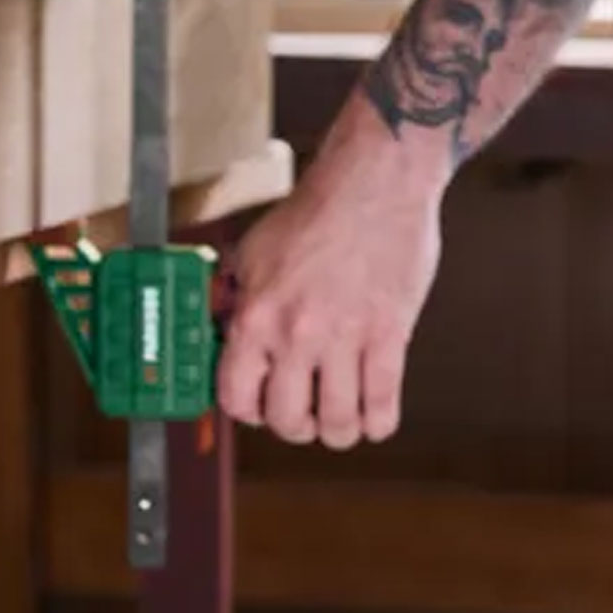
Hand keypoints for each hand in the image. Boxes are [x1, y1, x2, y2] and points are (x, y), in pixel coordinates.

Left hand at [215, 127, 442, 446]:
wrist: (373, 182)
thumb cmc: (315, 210)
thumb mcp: (254, 250)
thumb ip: (238, 295)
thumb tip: (223, 327)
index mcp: (257, 315)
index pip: (237, 397)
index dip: (248, 411)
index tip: (260, 405)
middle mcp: (296, 335)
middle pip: (287, 421)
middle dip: (295, 427)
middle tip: (304, 414)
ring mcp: (345, 339)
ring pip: (338, 425)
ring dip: (337, 431)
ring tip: (340, 415)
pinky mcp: (390, 337)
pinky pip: (383, 408)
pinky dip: (377, 423)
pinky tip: (373, 412)